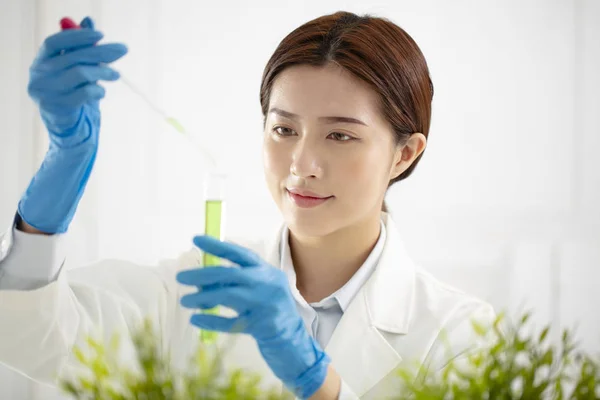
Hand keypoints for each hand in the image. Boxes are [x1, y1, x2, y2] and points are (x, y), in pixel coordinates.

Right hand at [18, 16, 126, 233]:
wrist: (70, 130)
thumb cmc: (75, 95)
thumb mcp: (78, 69)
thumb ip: (82, 46)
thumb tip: (88, 20)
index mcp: (41, 61)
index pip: (55, 42)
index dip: (77, 36)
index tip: (100, 33)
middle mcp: (38, 75)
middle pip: (72, 57)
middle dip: (101, 52)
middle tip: (123, 49)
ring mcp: (45, 93)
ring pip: (79, 74)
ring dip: (102, 72)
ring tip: (115, 75)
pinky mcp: (55, 109)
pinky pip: (83, 94)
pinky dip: (97, 90)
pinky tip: (102, 92)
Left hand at [177, 236, 330, 398]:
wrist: (293, 340)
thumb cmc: (270, 311)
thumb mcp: (260, 289)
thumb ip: (238, 281)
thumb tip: (202, 276)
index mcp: (267, 272)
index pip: (240, 254)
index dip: (217, 246)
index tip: (196, 239)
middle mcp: (268, 285)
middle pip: (230, 274)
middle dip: (202, 274)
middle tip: (181, 277)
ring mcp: (265, 305)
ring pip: (228, 296)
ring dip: (202, 297)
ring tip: (185, 300)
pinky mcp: (260, 326)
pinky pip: (229, 322)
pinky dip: (211, 320)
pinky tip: (196, 319)